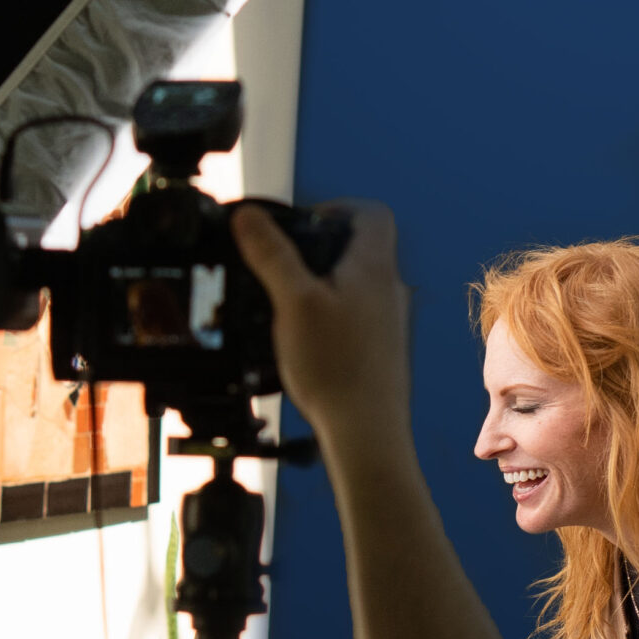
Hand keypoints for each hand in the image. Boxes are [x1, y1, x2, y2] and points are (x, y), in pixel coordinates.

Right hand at [231, 199, 408, 440]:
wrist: (366, 432)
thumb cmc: (335, 368)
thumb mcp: (292, 301)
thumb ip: (271, 254)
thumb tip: (249, 216)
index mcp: (374, 268)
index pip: (372, 213)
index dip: (337, 207)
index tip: (303, 222)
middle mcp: (389, 290)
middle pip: (360, 248)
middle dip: (319, 248)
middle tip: (283, 262)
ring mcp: (388, 323)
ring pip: (354, 285)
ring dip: (321, 284)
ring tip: (285, 301)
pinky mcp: (380, 351)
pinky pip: (354, 316)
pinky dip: (328, 314)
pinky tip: (302, 339)